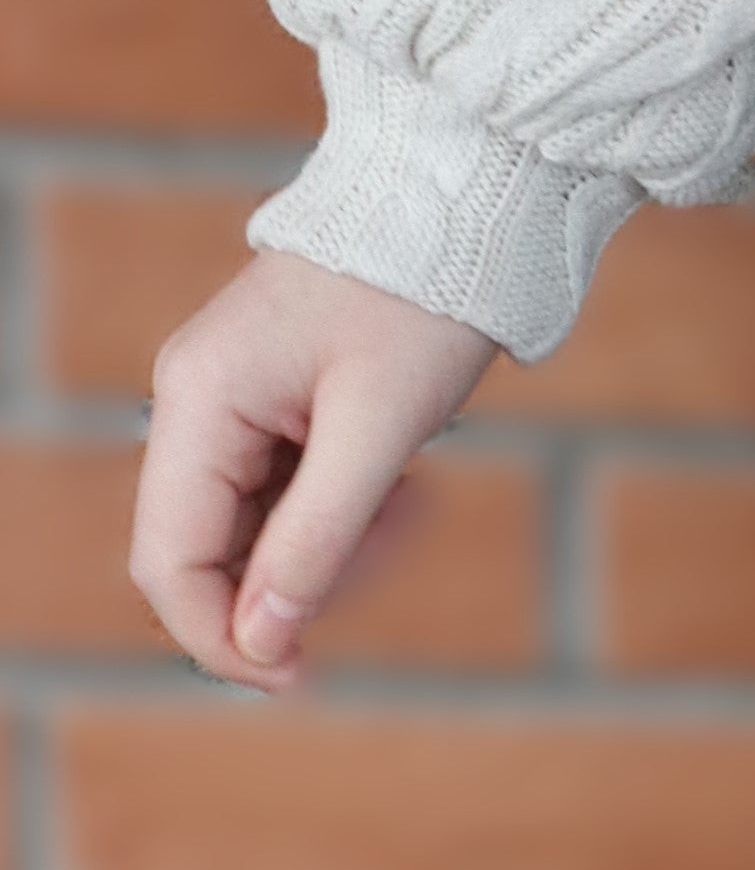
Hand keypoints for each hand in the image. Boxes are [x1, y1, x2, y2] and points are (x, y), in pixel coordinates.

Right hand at [130, 253, 497, 691]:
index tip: (298, 677)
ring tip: (411, 502)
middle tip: (391, 550)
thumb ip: (317, 536)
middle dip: (288, 582)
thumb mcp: (380, 426)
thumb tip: (262, 640)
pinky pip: (286, 487)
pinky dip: (339, 507)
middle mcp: (198, 397)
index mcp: (200, 398)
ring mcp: (234, 395)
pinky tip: (403, 482)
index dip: (221, 637)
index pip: (169, 560)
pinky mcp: (277, 395)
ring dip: (325, 545)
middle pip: (206, 548)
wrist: (469, 192)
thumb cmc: (425, 293)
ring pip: (251, 524)